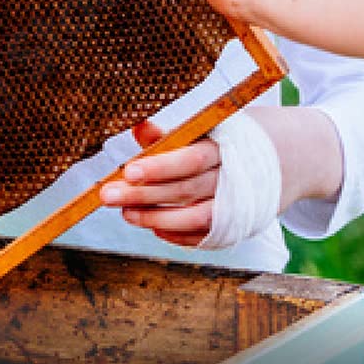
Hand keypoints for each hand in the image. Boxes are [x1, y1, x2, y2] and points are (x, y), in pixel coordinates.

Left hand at [97, 118, 220, 247]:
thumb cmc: (209, 147)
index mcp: (219, 149)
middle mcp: (229, 179)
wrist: (255, 167)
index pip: (190, 160)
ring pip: (194, 218)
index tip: (128, 173)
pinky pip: (201, 237)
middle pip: (185, 190)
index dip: (159, 168)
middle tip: (109, 196)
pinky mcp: (229, 228)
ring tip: (126, 214)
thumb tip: (137, 126)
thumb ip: (165, 135)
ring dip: (156, 218)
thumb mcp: (192, 135)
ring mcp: (232, 207)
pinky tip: (152, 228)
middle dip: (144, 195)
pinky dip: (175, 235)